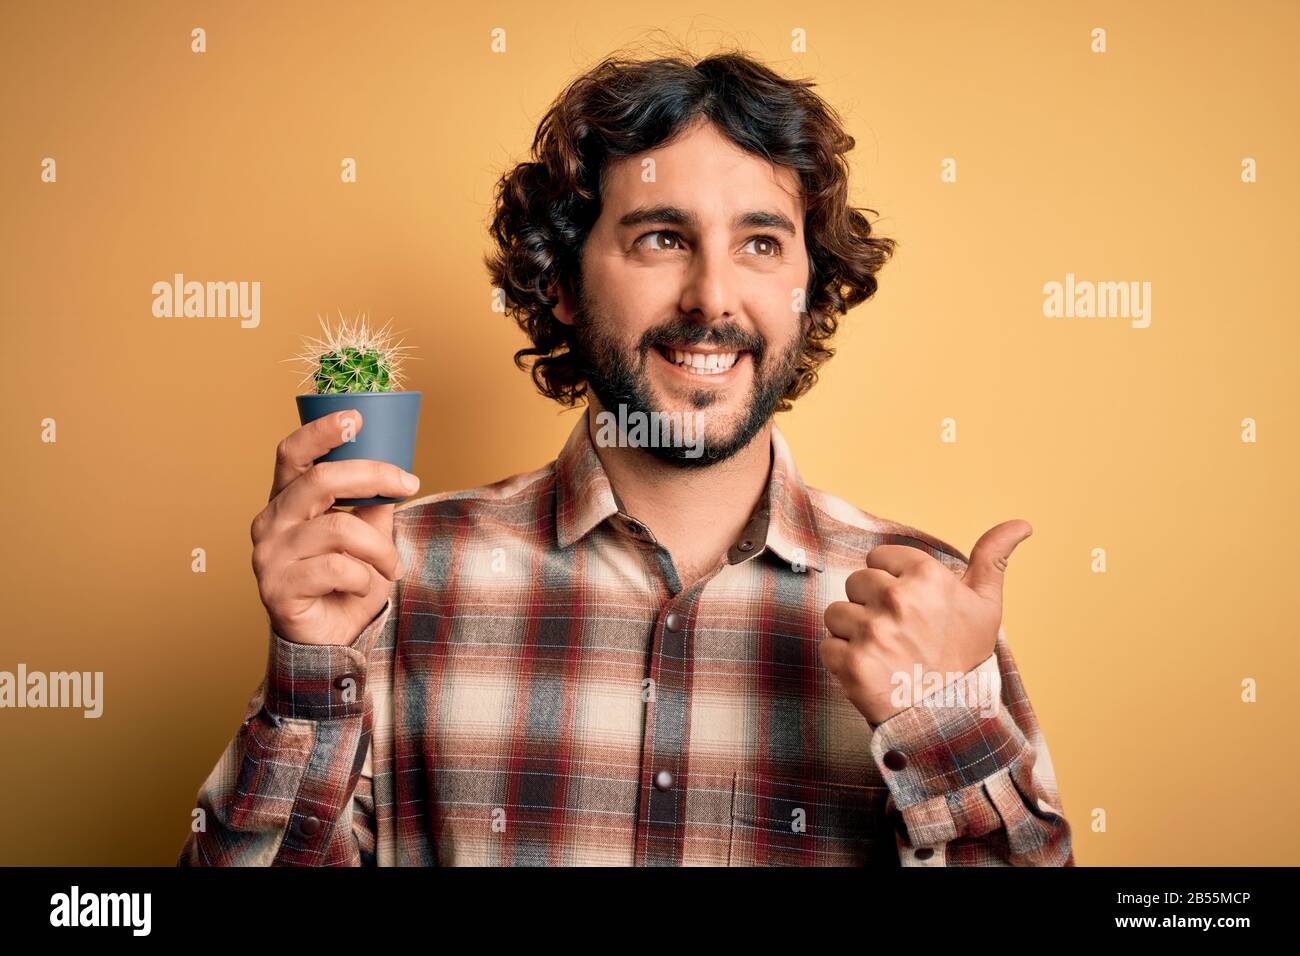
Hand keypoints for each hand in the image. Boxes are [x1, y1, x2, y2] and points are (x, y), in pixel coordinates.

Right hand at [249, 409, 419, 645]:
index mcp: (286, 500)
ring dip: (379, 547)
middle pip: (321, 480)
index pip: (292, 454)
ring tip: (392, 566)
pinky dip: (363, 578)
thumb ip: (372, 504)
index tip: (356, 417)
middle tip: (408, 483)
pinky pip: (337, 569)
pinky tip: (362, 588)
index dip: (321, 431)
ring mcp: (269, 555)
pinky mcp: (277, 588)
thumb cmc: (345, 583)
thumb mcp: (367, 536)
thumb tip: (395, 471)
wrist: (328, 640)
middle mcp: (270, 522)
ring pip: (339, 529)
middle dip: (372, 475)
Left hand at [819, 519, 1031, 724]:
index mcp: (927, 576)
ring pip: (837, 614)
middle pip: (855, 583)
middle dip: (871, 605)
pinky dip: (844, 661)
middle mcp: (897, 598)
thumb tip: (1022, 523)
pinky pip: (828, 647)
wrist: (951, 718)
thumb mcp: (986, 605)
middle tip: (898, 633)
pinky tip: (872, 671)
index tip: (909, 606)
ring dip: (854, 633)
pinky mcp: (851, 662)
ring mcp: (872, 631)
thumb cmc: (966, 657)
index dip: (890, 580)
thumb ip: (992, 558)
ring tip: (885, 653)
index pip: (878, 557)